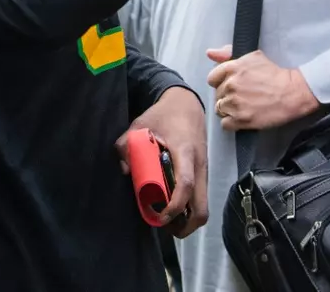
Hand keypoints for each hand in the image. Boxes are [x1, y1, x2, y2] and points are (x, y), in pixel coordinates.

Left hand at [116, 86, 207, 238]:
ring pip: (203, 206)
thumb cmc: (163, 114)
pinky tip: (173, 208)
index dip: (175, 206)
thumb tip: (125, 171)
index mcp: (184, 151)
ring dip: (187, 220)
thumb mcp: (140, 124)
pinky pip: (201, 198)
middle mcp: (199, 165)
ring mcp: (204, 170)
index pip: (185, 184)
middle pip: (201, 206)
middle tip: (163, 226)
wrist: (186, 104)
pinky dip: (189, 209)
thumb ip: (126, 145)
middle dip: (185, 225)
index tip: (161, 217)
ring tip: (166, 220)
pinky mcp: (203, 173)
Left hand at [205, 46, 320, 131]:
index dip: (220, 83)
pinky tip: (242, 118)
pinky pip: (225, 124)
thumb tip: (209, 53)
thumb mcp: (252, 56)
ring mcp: (235, 103)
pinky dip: (232, 123)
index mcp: (231, 68)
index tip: (230, 86)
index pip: (212, 79)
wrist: (292, 92)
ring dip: (229, 110)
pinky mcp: (242, 119)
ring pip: (220, 109)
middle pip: (217, 95)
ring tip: (242, 107)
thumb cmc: (274, 73)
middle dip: (226, 96)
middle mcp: (231, 85)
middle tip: (241, 97)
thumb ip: (227, 53)